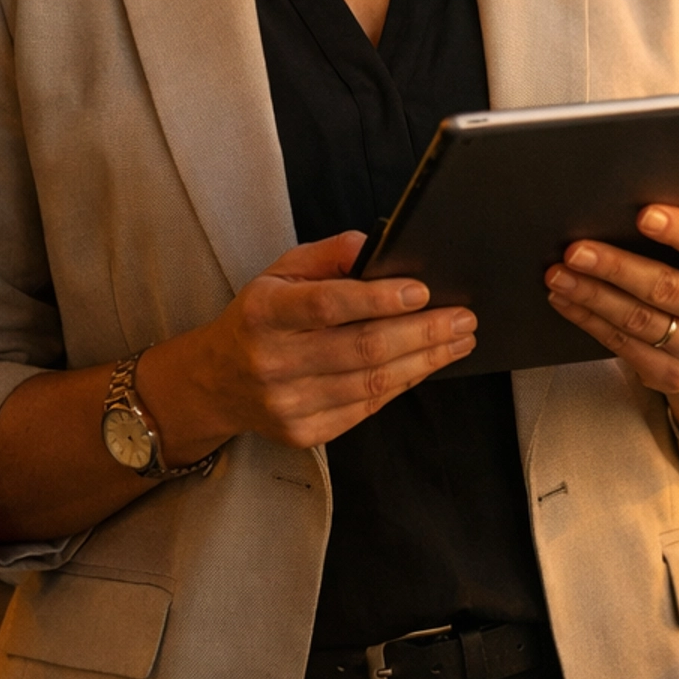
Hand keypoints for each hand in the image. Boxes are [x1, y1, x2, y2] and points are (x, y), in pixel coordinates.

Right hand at [147, 229, 474, 456]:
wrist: (215, 382)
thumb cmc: (259, 318)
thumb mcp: (280, 272)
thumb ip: (327, 254)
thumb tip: (374, 245)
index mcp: (265, 313)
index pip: (328, 305)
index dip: (379, 299)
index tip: (422, 291)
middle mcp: (273, 361)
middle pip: (362, 349)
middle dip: (422, 333)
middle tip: (463, 318)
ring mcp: (288, 404)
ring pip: (371, 384)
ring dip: (424, 361)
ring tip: (457, 341)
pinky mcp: (303, 433)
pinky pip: (366, 409)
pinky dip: (402, 385)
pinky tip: (425, 366)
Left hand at [543, 204, 678, 394]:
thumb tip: (625, 200)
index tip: (643, 214)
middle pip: (666, 287)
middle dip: (615, 267)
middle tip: (575, 250)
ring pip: (638, 320)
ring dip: (592, 295)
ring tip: (559, 275)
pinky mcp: (676, 375)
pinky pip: (624, 345)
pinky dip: (590, 321)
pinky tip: (567, 301)